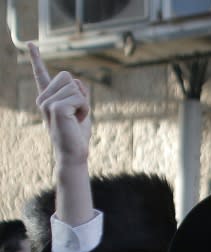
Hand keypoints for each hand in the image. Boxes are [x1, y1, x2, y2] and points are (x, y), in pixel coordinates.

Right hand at [28, 42, 90, 169]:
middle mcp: (44, 98)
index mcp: (48, 98)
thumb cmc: (77, 135)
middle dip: (79, 94)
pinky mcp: (56, 107)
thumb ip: (78, 94)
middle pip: (67, 77)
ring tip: (76, 119)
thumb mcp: (80, 110)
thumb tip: (78, 83)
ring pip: (74, 87)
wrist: (74, 154)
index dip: (36, 59)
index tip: (31, 45)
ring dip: (83, 103)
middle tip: (76, 115)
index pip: (41, 75)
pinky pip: (79, 98)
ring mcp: (47, 102)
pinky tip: (77, 121)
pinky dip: (84, 109)